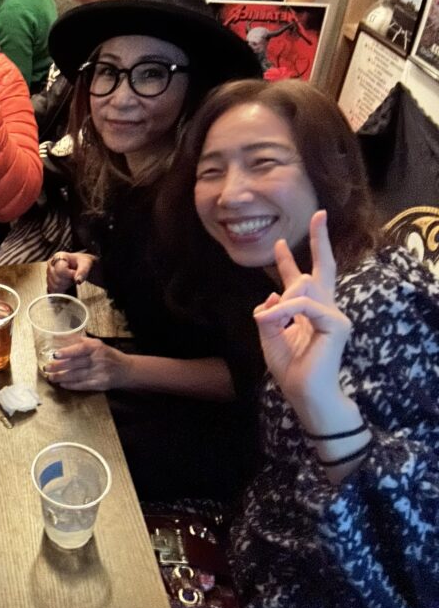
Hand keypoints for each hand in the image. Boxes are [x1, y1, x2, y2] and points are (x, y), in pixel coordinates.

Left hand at [43, 338, 130, 390]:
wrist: (126, 369)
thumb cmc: (107, 355)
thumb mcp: (97, 344)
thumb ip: (80, 341)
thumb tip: (60, 337)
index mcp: (97, 347)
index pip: (80, 349)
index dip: (67, 352)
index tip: (55, 355)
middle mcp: (98, 359)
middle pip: (76, 364)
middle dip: (59, 366)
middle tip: (46, 368)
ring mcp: (99, 373)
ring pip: (77, 376)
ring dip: (62, 377)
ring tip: (51, 377)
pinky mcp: (100, 384)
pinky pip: (83, 385)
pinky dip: (71, 385)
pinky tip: (62, 384)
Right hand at [46, 251, 93, 292]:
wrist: (79, 264)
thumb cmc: (82, 263)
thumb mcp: (86, 264)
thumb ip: (83, 271)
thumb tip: (78, 280)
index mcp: (58, 257)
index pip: (60, 270)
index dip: (70, 274)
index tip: (75, 273)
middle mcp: (51, 264)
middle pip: (56, 280)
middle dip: (68, 281)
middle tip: (73, 276)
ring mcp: (48, 273)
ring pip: (54, 286)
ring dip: (65, 286)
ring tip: (70, 279)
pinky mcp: (48, 281)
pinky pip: (52, 290)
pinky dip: (61, 290)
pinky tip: (66, 284)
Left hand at [252, 211, 352, 419]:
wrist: (305, 393)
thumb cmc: (291, 368)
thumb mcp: (269, 336)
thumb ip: (270, 313)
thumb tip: (273, 295)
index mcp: (306, 311)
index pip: (302, 280)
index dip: (289, 261)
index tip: (278, 242)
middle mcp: (323, 308)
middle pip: (324, 268)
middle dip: (320, 240)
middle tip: (321, 214)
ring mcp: (334, 314)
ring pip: (301, 288)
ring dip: (280, 304)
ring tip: (270, 321)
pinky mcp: (337, 323)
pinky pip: (303, 306)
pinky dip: (284, 312)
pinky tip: (274, 320)